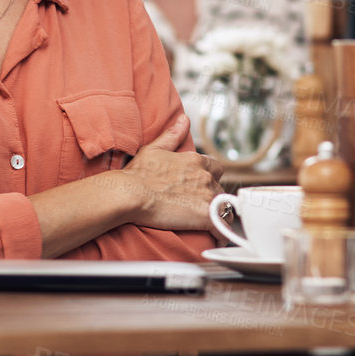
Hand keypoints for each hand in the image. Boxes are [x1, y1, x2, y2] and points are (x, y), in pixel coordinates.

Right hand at [115, 115, 222, 231]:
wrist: (130, 194)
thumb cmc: (138, 174)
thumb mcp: (155, 148)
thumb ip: (173, 134)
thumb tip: (184, 120)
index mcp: (195, 161)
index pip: (215, 168)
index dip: (209, 179)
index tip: (200, 188)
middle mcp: (205, 176)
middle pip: (219, 188)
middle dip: (212, 197)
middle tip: (197, 207)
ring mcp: (207, 195)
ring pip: (223, 206)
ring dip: (217, 213)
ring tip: (207, 223)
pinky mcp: (205, 215)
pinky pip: (222, 227)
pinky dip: (221, 232)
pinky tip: (214, 236)